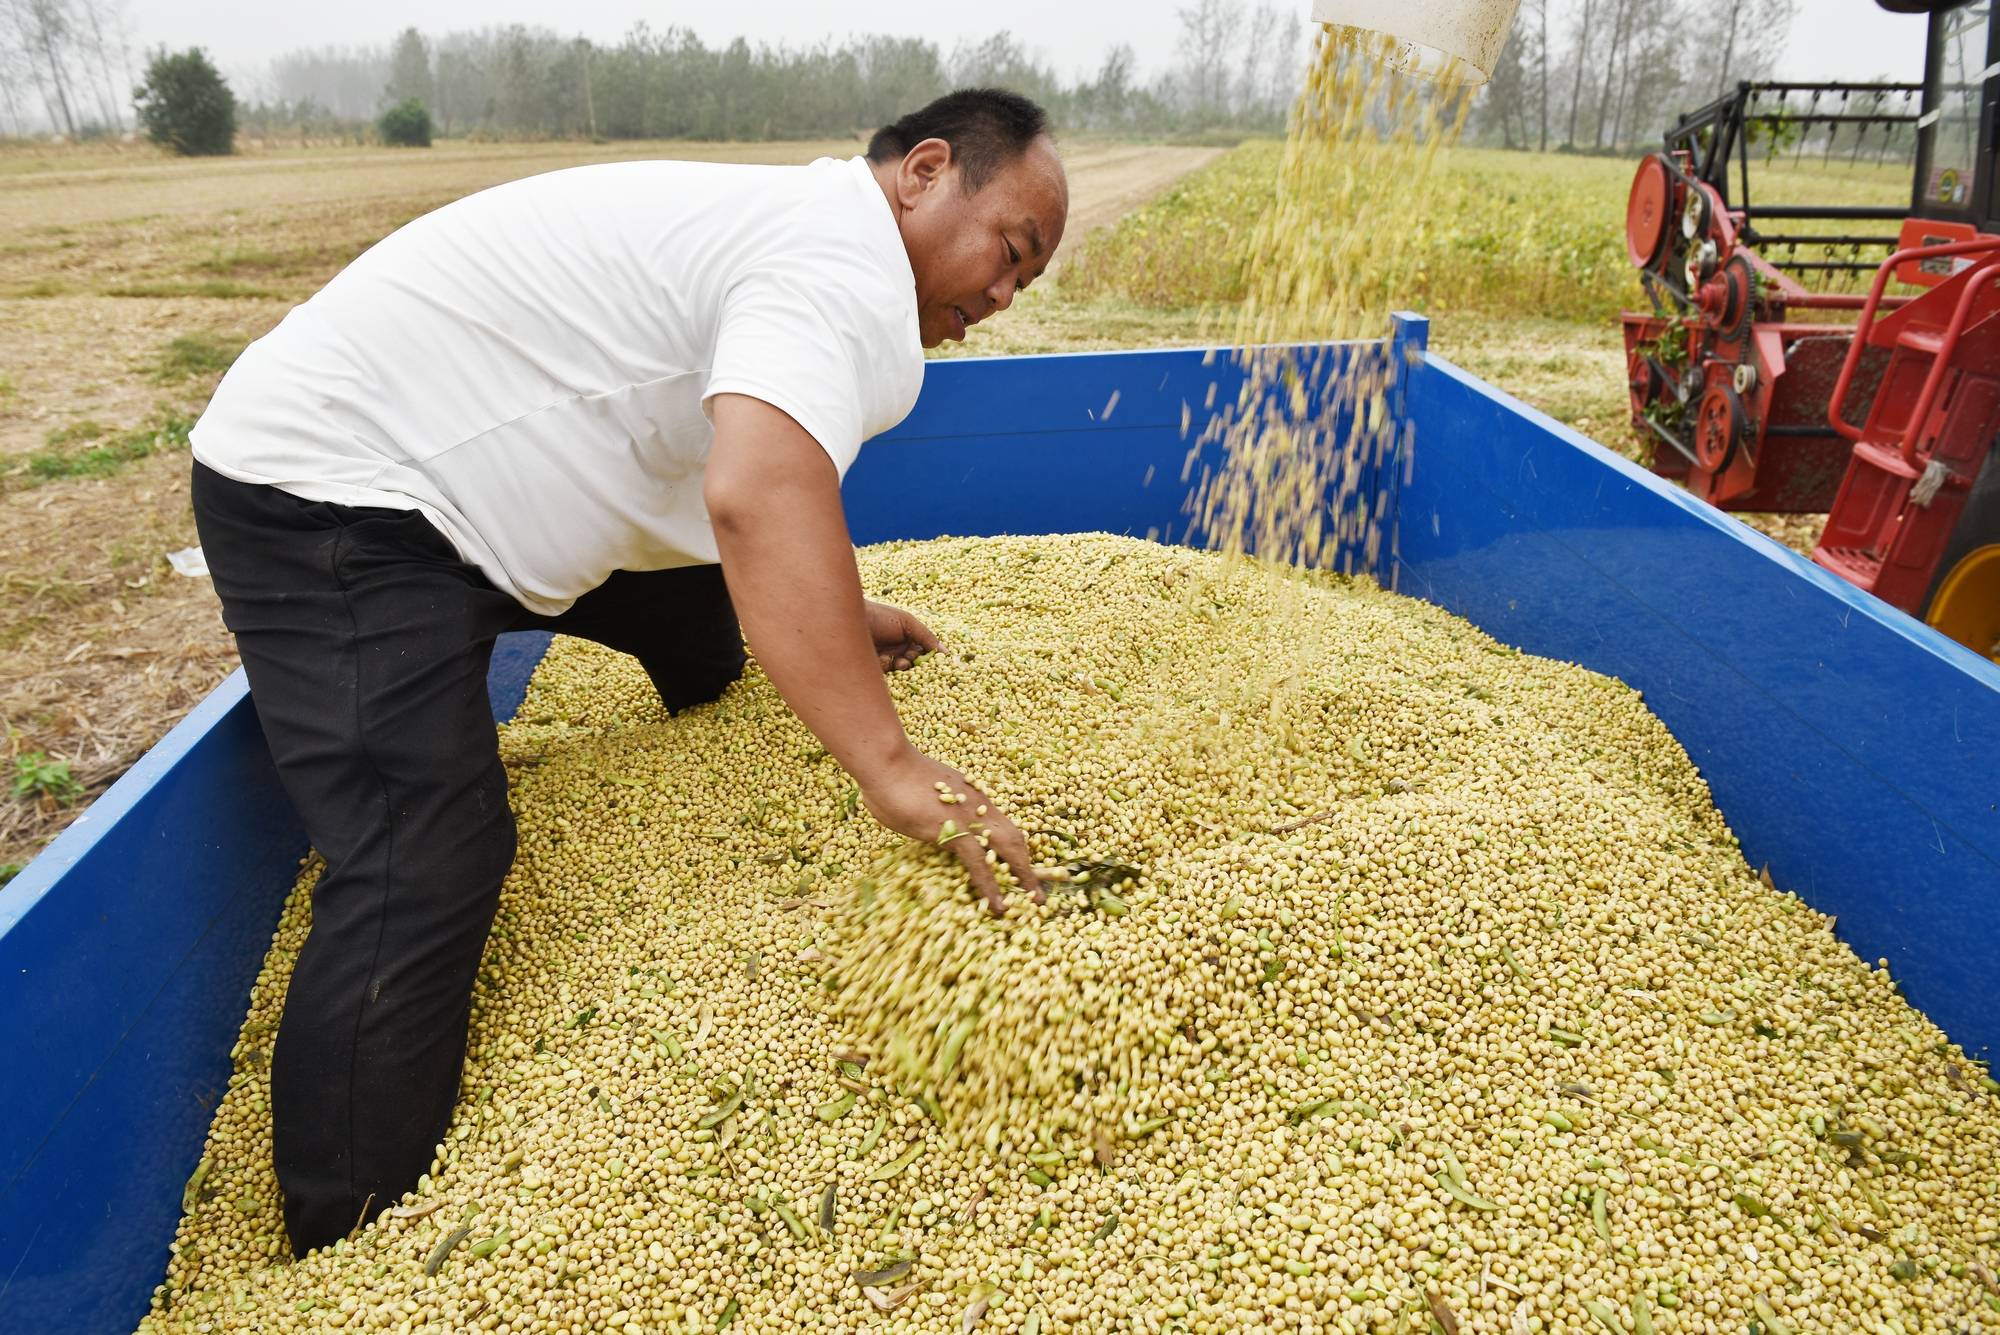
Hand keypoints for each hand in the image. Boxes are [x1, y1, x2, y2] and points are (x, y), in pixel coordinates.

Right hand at [861, 748, 1043, 913]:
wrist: (887, 764)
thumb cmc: (891, 775)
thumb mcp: (917, 792)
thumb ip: (925, 807)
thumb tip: (914, 818)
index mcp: (969, 796)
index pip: (997, 822)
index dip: (1009, 844)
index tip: (1017, 861)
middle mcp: (977, 806)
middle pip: (1013, 835)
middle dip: (1027, 862)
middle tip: (1037, 887)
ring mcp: (970, 818)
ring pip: (1009, 849)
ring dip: (1022, 876)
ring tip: (1033, 901)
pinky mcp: (956, 832)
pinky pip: (980, 864)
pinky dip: (991, 886)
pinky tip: (997, 906)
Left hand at [864, 600, 939, 672]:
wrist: (848, 620)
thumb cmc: (879, 616)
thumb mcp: (907, 623)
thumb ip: (926, 636)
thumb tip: (946, 652)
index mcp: (908, 636)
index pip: (924, 650)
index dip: (928, 656)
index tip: (931, 660)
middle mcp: (898, 647)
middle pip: (914, 663)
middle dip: (913, 662)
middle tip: (908, 658)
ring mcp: (886, 657)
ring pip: (901, 670)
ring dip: (901, 665)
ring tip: (896, 660)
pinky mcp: (874, 666)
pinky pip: (886, 673)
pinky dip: (887, 667)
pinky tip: (882, 658)